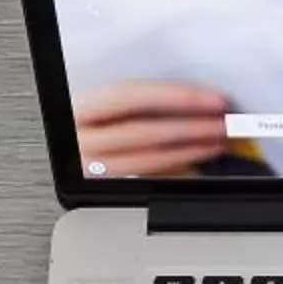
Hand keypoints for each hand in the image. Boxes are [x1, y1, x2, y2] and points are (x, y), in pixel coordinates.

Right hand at [71, 81, 230, 177]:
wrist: (57, 161)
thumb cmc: (93, 120)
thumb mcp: (105, 102)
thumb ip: (140, 100)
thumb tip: (192, 96)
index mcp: (77, 108)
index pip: (129, 97)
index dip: (176, 97)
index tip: (213, 100)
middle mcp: (78, 140)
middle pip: (141, 132)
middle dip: (191, 128)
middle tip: (225, 124)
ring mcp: (86, 167)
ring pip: (144, 160)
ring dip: (188, 151)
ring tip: (217, 143)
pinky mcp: (99, 187)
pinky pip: (143, 178)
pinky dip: (175, 169)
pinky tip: (194, 161)